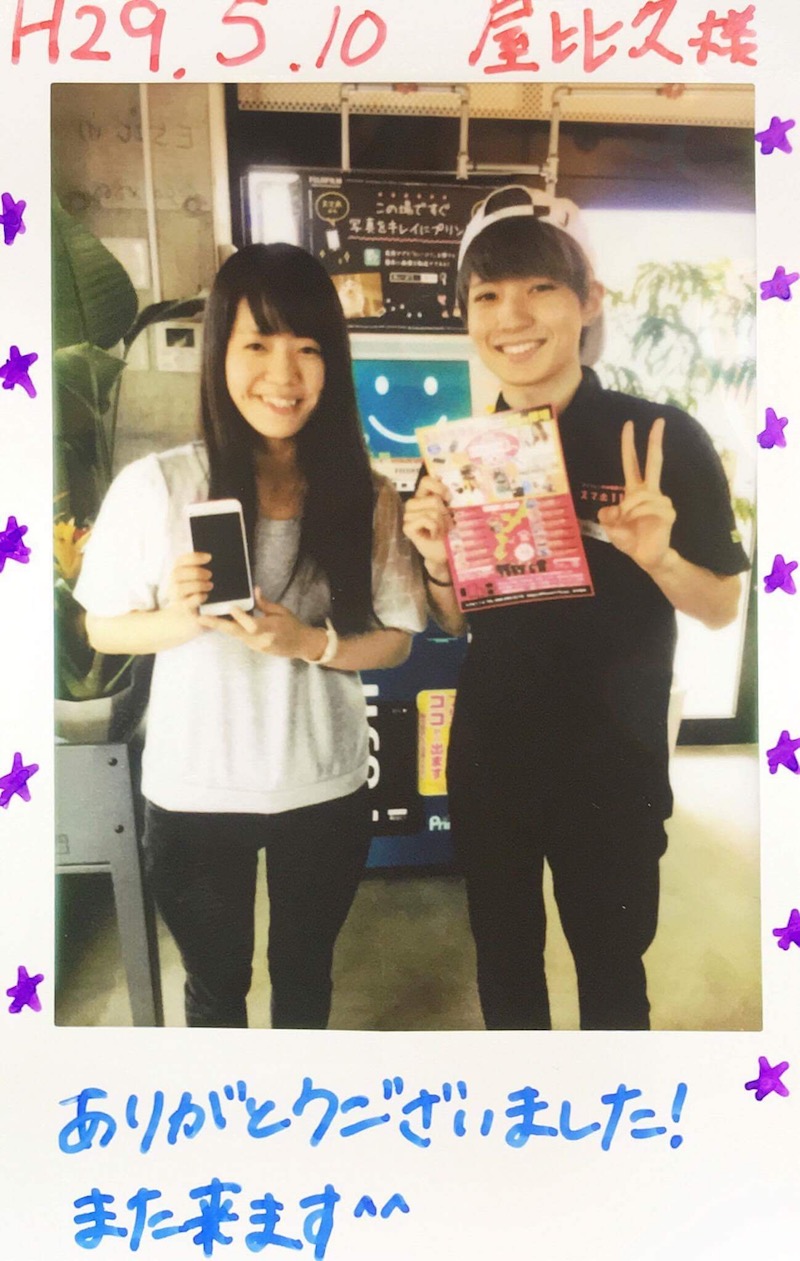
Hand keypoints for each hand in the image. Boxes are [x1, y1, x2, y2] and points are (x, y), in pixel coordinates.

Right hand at [166, 551, 212, 610]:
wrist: (183, 617)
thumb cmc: (192, 594)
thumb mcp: (193, 581)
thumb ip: (198, 570)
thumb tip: (211, 560)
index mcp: (176, 574)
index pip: (180, 561)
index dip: (194, 557)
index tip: (209, 557)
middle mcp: (173, 585)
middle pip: (178, 573)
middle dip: (196, 572)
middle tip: (210, 574)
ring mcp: (176, 598)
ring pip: (180, 588)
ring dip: (198, 585)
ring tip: (210, 585)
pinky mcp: (183, 609)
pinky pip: (188, 603)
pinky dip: (198, 597)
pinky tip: (205, 596)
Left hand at [198, 587, 325, 659]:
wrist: (301, 645)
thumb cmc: (293, 626)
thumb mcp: (282, 611)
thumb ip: (265, 603)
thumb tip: (254, 590)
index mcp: (270, 629)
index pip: (251, 625)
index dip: (240, 616)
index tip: (230, 606)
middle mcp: (261, 640)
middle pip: (236, 632)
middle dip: (217, 624)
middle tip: (201, 618)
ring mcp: (256, 646)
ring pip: (234, 635)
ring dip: (219, 626)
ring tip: (203, 618)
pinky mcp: (253, 648)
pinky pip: (238, 637)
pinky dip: (228, 629)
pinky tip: (218, 622)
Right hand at [402, 475, 452, 576]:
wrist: (442, 553)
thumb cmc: (447, 532)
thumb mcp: (451, 513)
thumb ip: (449, 500)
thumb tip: (450, 486)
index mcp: (423, 497)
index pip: (426, 481)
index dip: (439, 487)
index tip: (449, 498)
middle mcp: (414, 504)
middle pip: (434, 499)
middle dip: (445, 513)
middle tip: (446, 524)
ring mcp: (409, 515)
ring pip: (432, 511)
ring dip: (442, 523)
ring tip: (441, 531)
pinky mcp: (407, 527)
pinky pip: (426, 520)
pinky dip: (435, 529)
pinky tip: (433, 536)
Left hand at [597, 418, 675, 572]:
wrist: (646, 557)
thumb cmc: (629, 540)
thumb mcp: (610, 527)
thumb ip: (606, 515)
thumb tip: (613, 509)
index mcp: (635, 491)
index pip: (632, 463)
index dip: (629, 445)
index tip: (628, 425)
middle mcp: (650, 492)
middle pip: (654, 462)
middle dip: (654, 441)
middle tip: (658, 420)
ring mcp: (661, 501)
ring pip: (641, 495)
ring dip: (629, 509)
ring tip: (627, 521)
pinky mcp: (668, 512)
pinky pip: (650, 507)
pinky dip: (639, 514)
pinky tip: (639, 523)